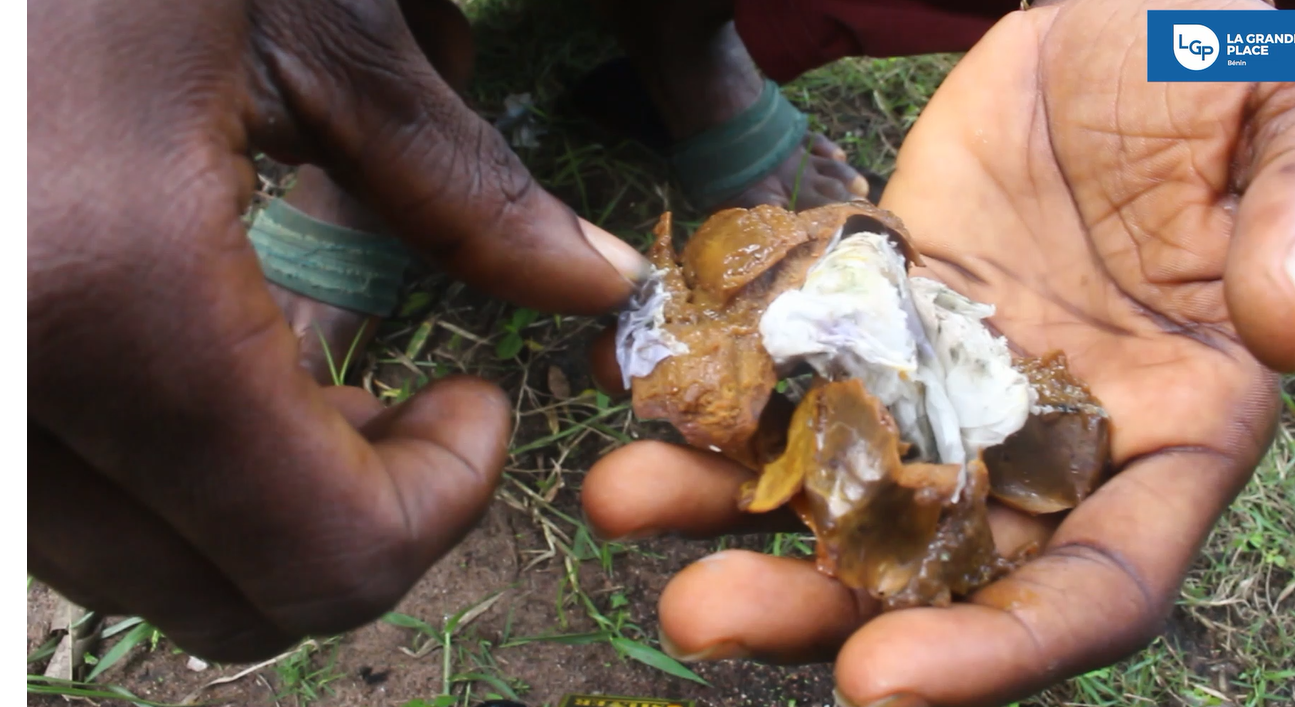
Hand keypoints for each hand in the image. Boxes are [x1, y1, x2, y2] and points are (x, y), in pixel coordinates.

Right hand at [28, 0, 645, 661]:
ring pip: (134, 559)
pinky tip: (217, 364)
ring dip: (256, 505)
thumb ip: (464, 183)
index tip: (480, 405)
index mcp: (105, 294)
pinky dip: (169, 467)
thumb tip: (595, 283)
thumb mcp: (314, 24)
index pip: (322, 549)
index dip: (440, 501)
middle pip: (219, 592)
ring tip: (319, 386)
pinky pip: (63, 491)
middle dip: (351, 522)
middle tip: (412, 414)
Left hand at [581, 0, 1294, 703]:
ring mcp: (949, 373)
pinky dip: (722, 380)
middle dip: (816, 606)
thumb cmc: (1242, 76)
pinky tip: (642, 385)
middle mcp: (1046, 435)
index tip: (881, 682)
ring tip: (622, 502)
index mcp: (1173, 436)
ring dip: (732, 503)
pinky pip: (797, 355)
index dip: (997, 649)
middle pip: (933, 565)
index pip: (1095, 588)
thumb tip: (1291, 329)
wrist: (1128, 21)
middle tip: (696, 616)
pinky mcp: (879, 303)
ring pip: (840, 470)